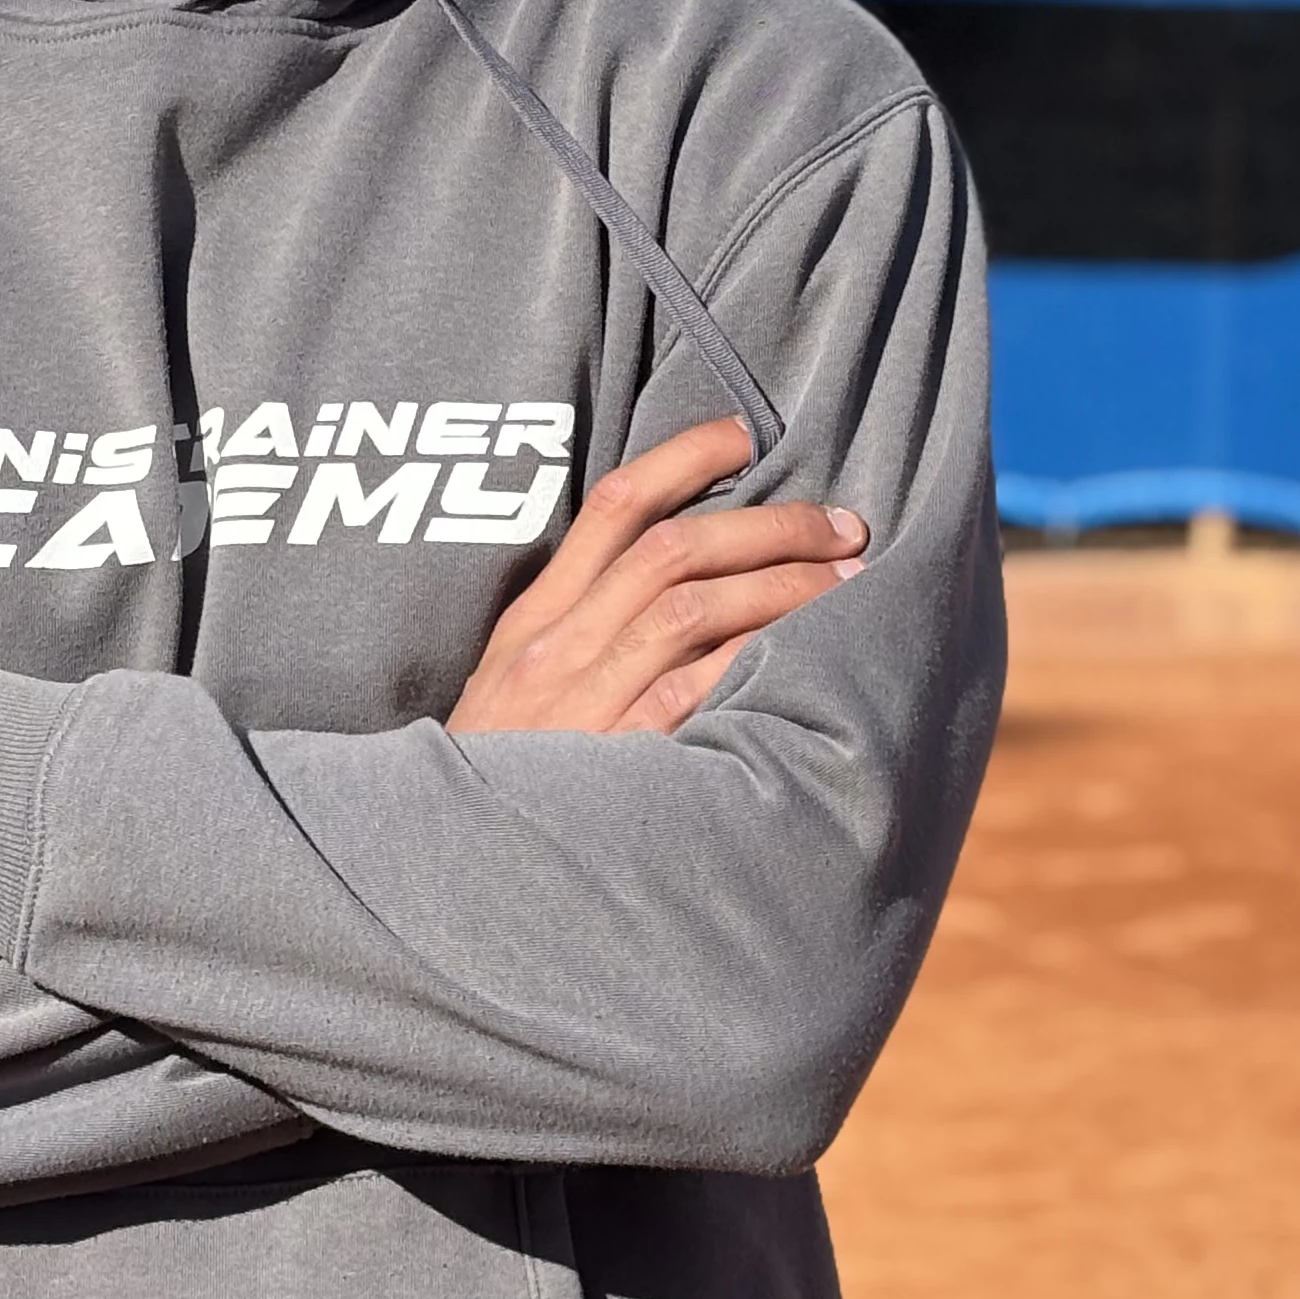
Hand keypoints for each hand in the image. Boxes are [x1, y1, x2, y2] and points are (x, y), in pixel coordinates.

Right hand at [446, 417, 867, 740]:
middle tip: (842, 527)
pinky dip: (758, 660)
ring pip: (695, 610)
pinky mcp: (618, 756)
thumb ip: (573, 631)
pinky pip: (698, 689)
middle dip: (771, 526)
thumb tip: (667, 580)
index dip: (686, 456)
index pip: (615, 505)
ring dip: (784, 587)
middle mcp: (560, 646)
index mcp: (534, 618)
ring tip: (849, 584)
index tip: (747, 434)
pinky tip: (811, 656)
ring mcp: (586, 699)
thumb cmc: (500, 774)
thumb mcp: (510, 686)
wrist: (450, 864)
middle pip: (675, 549)